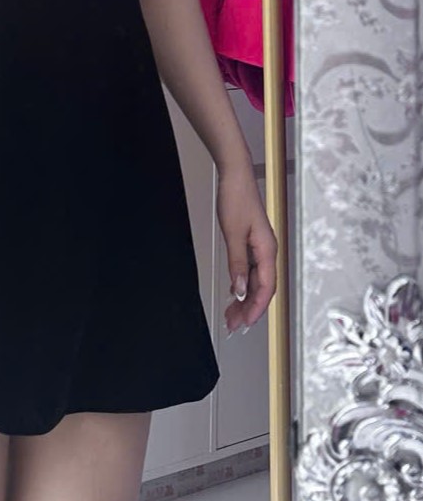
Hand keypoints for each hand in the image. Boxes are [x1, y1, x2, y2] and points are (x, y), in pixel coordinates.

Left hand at [217, 163, 277, 334]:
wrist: (235, 176)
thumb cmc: (237, 198)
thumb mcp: (233, 234)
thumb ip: (238, 264)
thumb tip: (241, 290)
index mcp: (267, 250)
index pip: (266, 288)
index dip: (256, 308)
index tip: (245, 323)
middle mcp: (267, 251)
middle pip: (262, 288)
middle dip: (249, 309)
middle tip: (233, 324)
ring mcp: (260, 248)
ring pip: (256, 281)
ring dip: (245, 299)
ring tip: (232, 314)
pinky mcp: (252, 243)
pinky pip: (251, 271)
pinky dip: (243, 285)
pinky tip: (235, 293)